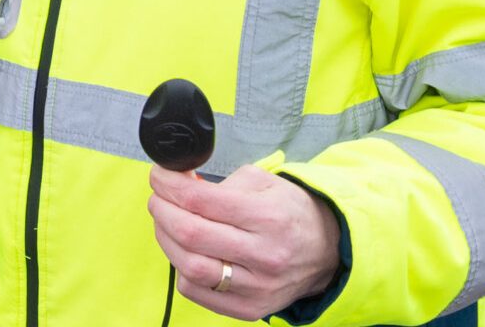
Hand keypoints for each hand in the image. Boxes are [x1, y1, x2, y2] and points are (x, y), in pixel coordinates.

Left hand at [148, 164, 340, 320]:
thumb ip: (222, 182)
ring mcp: (257, 287)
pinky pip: (195, 291)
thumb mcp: (265, 182)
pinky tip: (185, 251)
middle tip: (158, 198)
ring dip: (165, 239)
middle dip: (162, 210)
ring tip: (167, 223)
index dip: (169, 185)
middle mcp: (265, 255)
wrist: (326, 252)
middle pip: (190, 233)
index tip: (159, 176)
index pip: (200, 200)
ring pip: (189, 267)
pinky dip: (180, 268)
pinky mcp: (249, 308)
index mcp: (268, 217)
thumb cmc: (289, 213)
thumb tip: (179, 184)